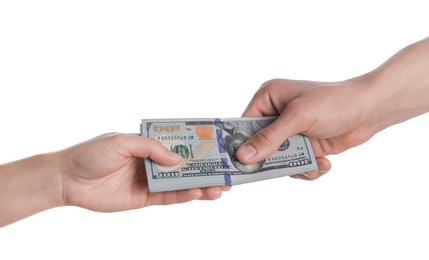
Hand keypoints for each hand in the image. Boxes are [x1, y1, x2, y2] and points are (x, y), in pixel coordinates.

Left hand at [59, 133, 229, 211]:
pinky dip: (185, 196)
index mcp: (148, 144)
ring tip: (221, 186)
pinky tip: (200, 193)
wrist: (68, 178)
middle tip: (226, 171)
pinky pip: (169, 198)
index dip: (197, 146)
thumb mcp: (123, 141)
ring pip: (181, 183)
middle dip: (205, 168)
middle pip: (184, 165)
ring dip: (201, 184)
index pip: (178, 144)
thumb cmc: (92, 153)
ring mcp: (150, 181)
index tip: (216, 147)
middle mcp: (152, 162)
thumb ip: (152, 149)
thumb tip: (178, 159)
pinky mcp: (145, 198)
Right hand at [236, 78, 376, 179]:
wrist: (370, 110)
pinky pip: (294, 164)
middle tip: (282, 170)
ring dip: (294, 167)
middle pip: (259, 146)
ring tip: (314, 164)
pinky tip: (323, 163)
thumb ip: (270, 137)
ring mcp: (290, 131)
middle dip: (273, 160)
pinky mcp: (304, 145)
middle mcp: (275, 115)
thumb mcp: (299, 117)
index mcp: (268, 99)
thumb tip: (243, 155)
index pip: (244, 125)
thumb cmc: (334, 102)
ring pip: (277, 159)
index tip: (239, 165)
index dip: (241, 145)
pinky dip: (307, 168)